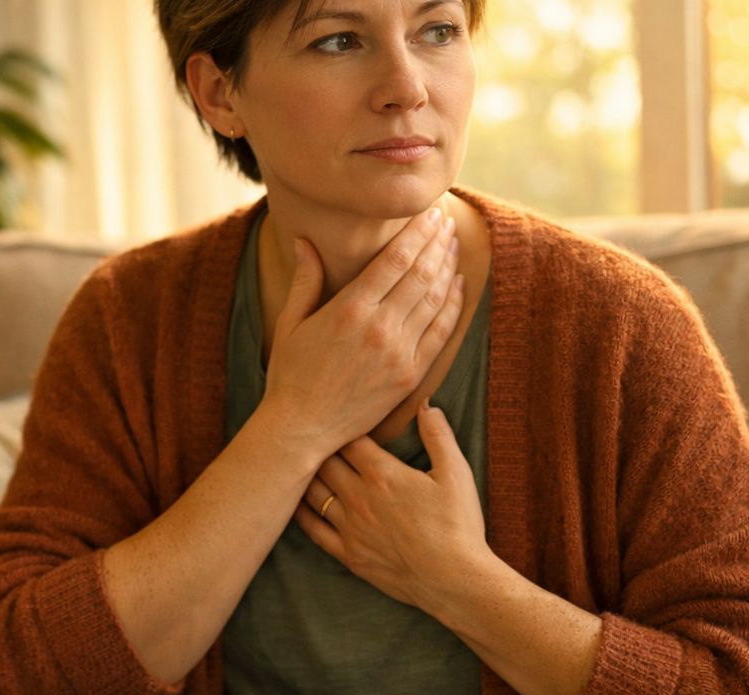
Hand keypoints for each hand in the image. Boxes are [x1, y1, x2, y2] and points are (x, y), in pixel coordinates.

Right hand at [260, 208, 464, 461]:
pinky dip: (453, 304)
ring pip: (435, 298)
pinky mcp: (410, 375)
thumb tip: (305, 240)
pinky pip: (441, 332)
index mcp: (349, 309)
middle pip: (420, 273)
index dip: (417, 232)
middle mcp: (379, 328)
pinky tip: (458, 284)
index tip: (429, 214)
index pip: (395, 259)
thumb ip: (305, 280)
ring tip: (453, 244)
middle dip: (437, 242)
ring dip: (448, 266)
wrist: (302, 427)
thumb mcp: (290, 323)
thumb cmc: (290, 374)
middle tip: (446, 221)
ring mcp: (399, 353)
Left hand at [295, 401, 489, 610]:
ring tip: (298, 464)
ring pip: (312, 494)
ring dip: (305, 477)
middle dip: (318, 447)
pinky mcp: (348, 554)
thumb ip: (438, 436)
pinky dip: (302, 514)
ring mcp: (349, 527)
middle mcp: (358, 498)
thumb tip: (424, 404)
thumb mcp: (456, 474)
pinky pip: (314, 530)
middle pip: (323, 463)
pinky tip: (297, 505)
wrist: (453, 579)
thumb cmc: (458, 526)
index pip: (347, 440)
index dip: (340, 426)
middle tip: (313, 437)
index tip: (337, 419)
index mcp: (382, 474)